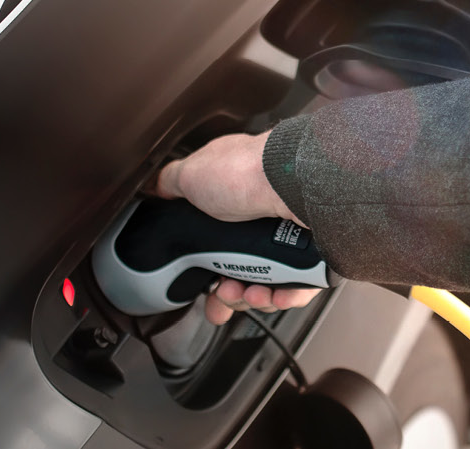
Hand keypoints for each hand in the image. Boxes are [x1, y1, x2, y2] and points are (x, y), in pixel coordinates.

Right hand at [155, 132, 318, 323]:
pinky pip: (299, 288)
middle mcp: (263, 220)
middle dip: (229, 293)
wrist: (292, 182)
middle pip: (242, 274)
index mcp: (235, 203)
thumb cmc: (247, 171)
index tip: (203, 288)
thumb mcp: (191, 173)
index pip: (218, 248)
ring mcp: (290, 238)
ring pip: (269, 285)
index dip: (207, 274)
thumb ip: (172, 183)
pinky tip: (276, 293)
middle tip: (225, 292)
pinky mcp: (313, 255)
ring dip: (254, 297)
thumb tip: (156, 189)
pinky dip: (285, 297)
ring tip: (252, 292)